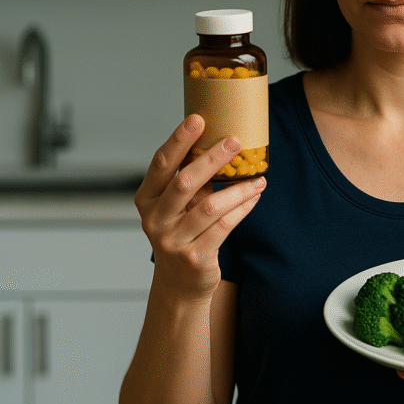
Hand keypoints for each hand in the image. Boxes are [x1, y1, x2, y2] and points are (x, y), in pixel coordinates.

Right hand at [135, 114, 265, 302]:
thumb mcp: (178, 207)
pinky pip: (224, 226)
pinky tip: (254, 196)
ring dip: (238, 188)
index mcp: (146, 199)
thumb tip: (220, 143)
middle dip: (212, 158)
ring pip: (210, 206)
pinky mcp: (195, 257)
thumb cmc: (182, 234)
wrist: (179, 285)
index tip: (197, 118)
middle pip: (184, 182)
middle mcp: (155, 219)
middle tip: (235, 141)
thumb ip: (191, 181)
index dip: (178, 140)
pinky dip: (242, 208)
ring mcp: (172, 241)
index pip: (161, 164)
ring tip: (258, 177)